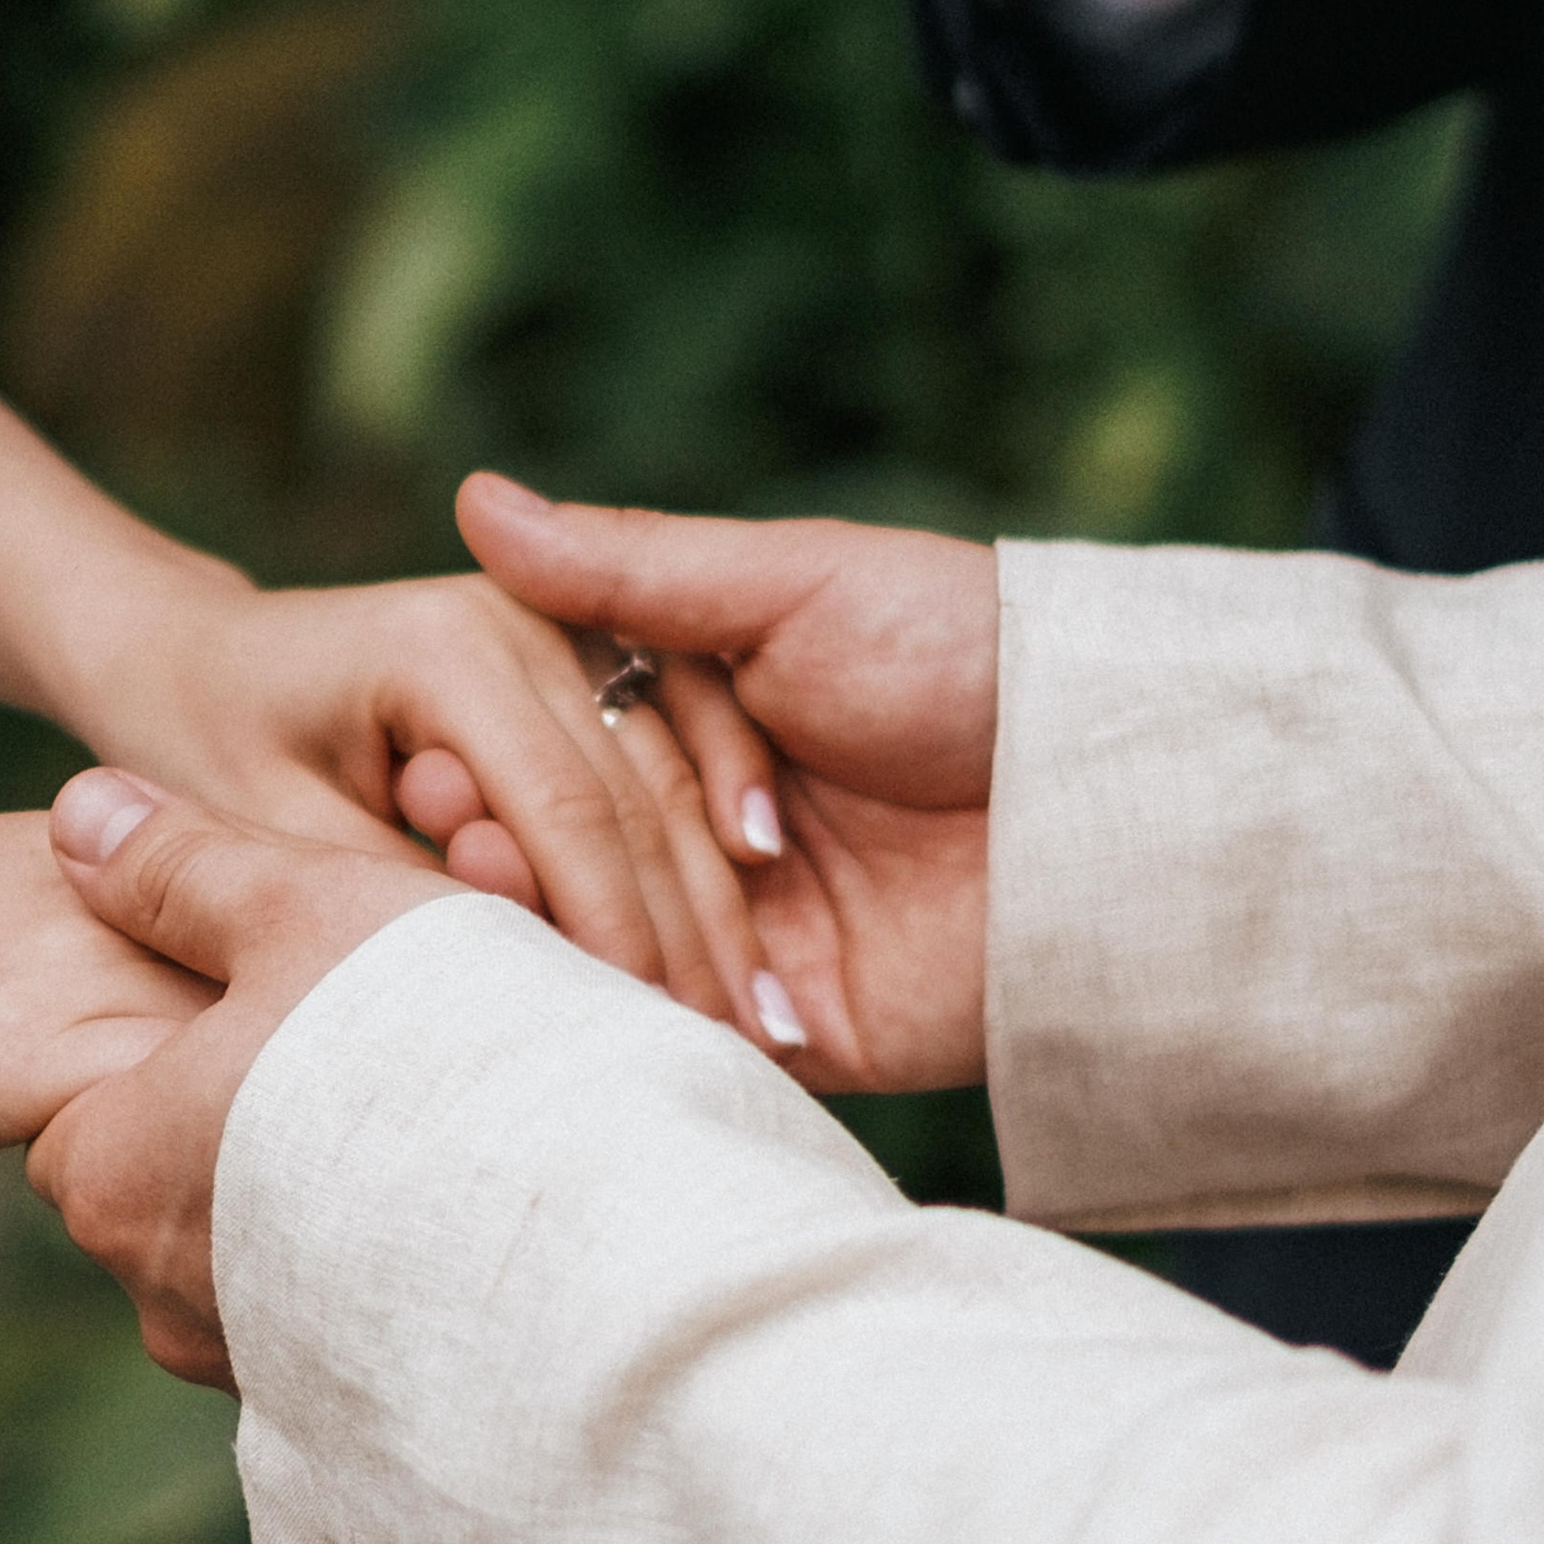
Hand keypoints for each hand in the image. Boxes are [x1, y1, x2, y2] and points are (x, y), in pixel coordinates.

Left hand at [31, 771, 456, 1388]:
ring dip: (331, 1208)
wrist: (612, 1229)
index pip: (91, 1105)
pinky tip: (482, 1216)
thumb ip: (183, 867)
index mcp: (111, 1171)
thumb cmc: (442, 1045)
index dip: (182, 1045)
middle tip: (375, 1055)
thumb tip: (80, 813)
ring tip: (448, 1130)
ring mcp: (256, 1375)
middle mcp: (158, 1298)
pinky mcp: (356, 1425)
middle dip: (260, 1129)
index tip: (281, 1006)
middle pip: (180, 1186)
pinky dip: (396, 1281)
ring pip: (268, 1263)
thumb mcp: (305, 909)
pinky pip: (352, 1335)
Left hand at [65, 553, 793, 1058]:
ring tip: (757, 1040)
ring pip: (677, 791)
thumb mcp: (277, 836)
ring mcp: (567, 633)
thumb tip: (514, 997)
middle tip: (728, 1068)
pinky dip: (716, 869)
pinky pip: (677, 772)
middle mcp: (525, 619)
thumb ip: (389, 901)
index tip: (639, 1052)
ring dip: (717, 918)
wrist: (200, 658)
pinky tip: (753, 970)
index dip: (611, 934)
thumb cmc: (207, 749)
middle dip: (685, 942)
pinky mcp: (588, 665)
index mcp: (445, 644)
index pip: (562, 809)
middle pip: (640, 800)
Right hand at [455, 476, 997, 1101]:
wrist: (1114, 799)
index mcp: (708, 721)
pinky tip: (570, 1008)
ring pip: (619, 957)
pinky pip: (694, 1047)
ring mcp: (758, 937)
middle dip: (513, 864)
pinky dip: (634, 1030)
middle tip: (458, 853)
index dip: (495, 768)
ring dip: (557, 945)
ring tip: (495, 922)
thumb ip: (632, 570)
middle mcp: (719, 830)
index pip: (567, 751)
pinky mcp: (806, 1030)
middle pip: (578, 861)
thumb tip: (477, 497)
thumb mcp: (795, 586)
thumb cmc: (969, 658)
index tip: (428, 778)